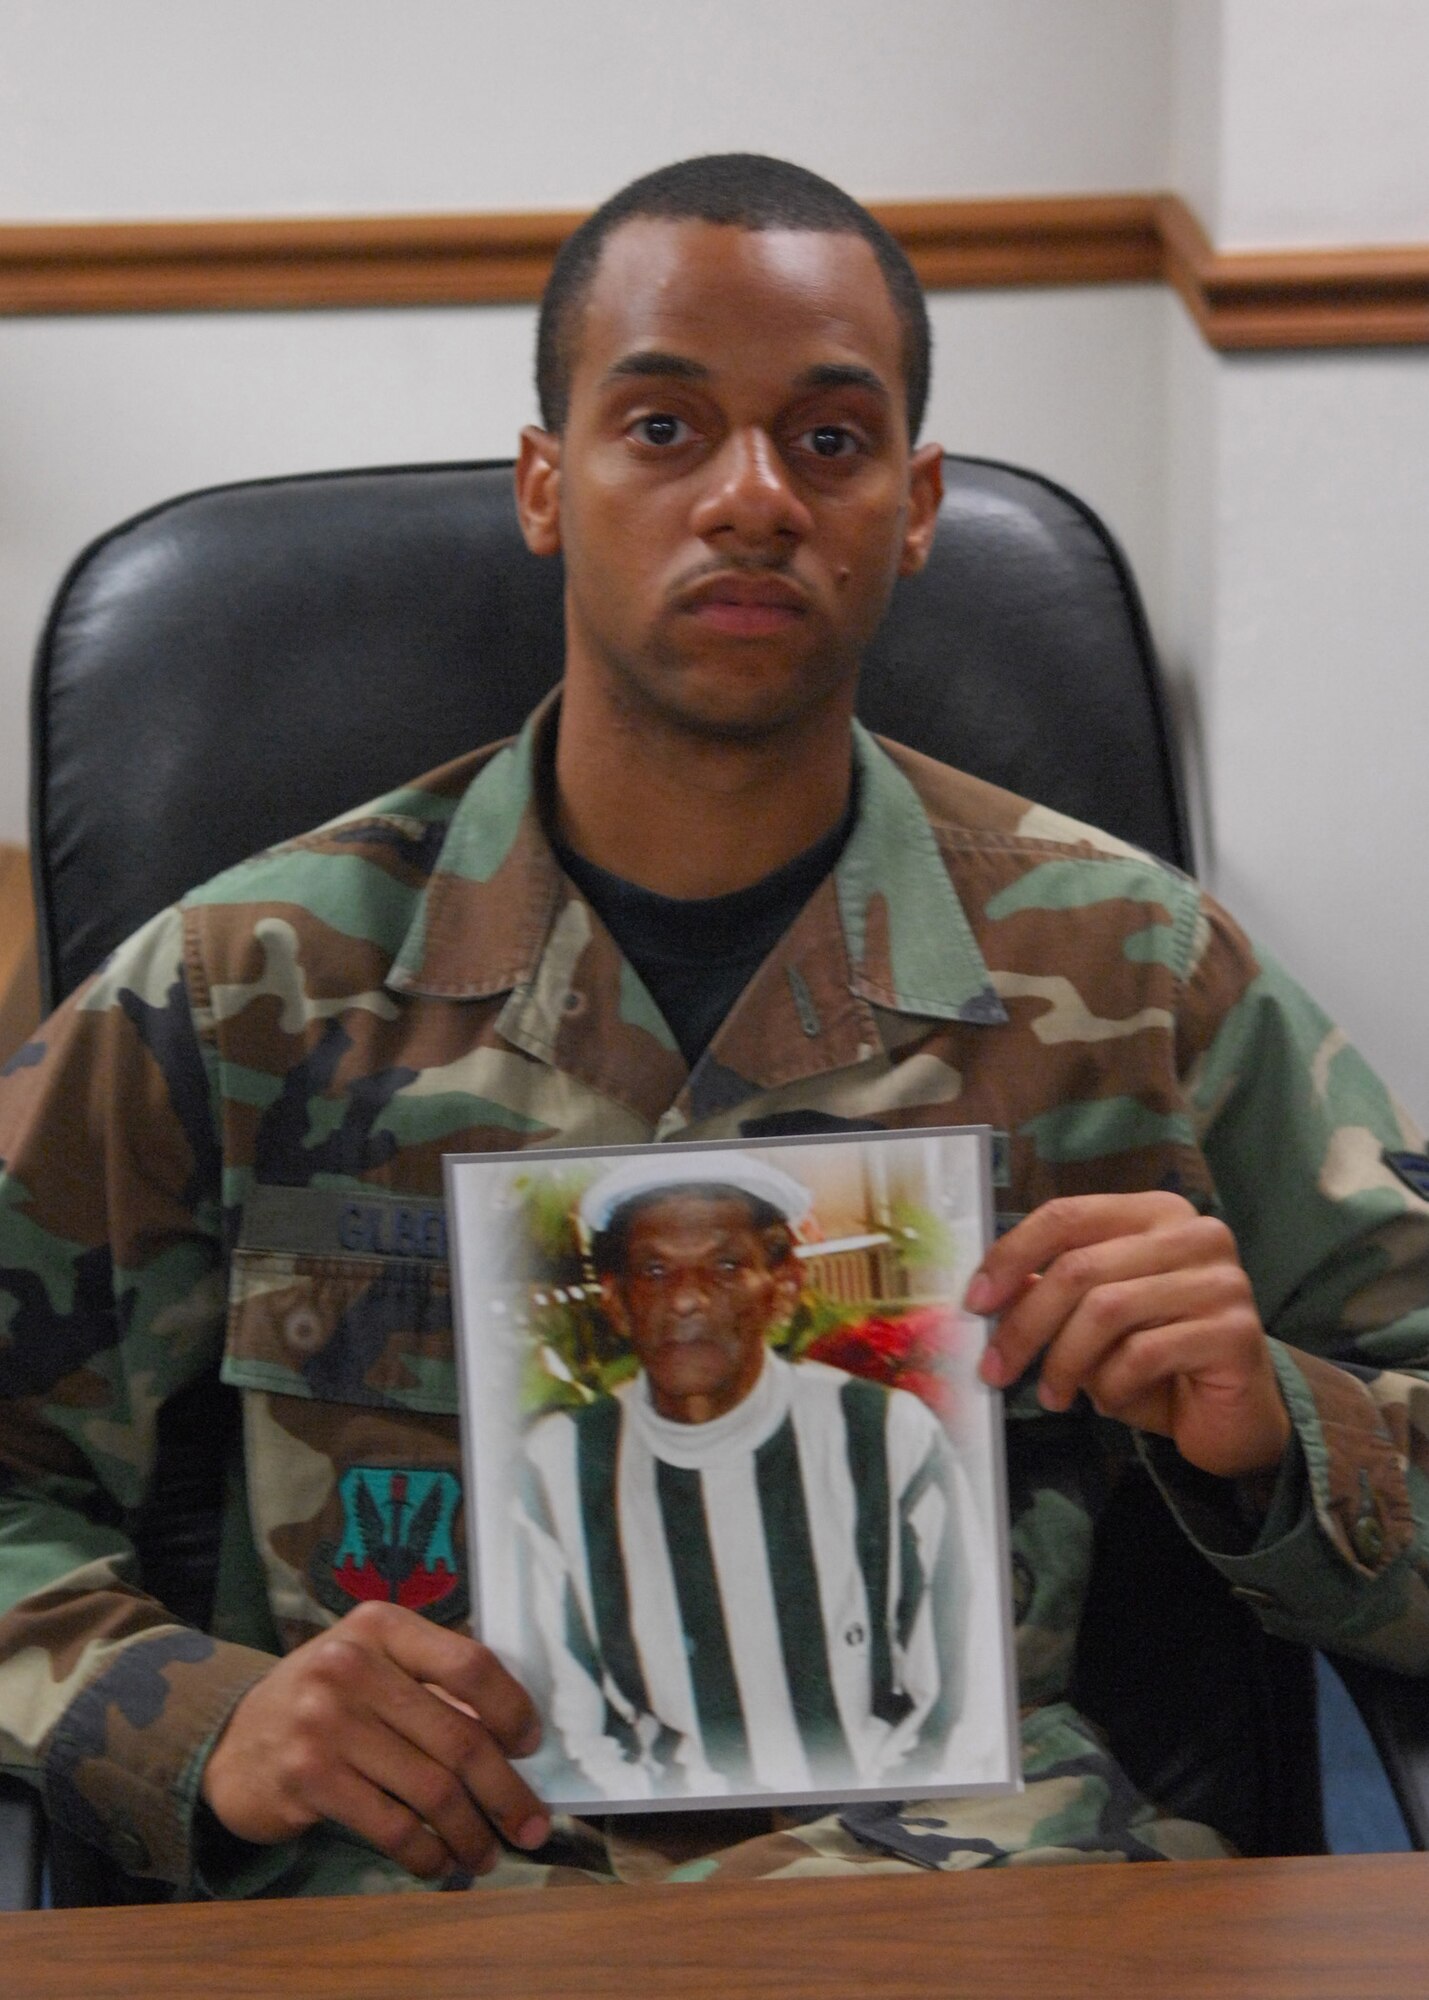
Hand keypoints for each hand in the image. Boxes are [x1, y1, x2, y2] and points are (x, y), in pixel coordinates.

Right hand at [201, 1600, 549, 1879]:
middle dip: (507, 1792)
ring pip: (432, 1790)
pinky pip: (392, 1826)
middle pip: (458, 1737)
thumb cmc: (325, 1703)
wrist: (233, 1741)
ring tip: (486, 1854)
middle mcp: (351, 1665)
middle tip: (532, 1827)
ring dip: (471, 1833)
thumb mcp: (372, 1668)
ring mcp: (325, 1721)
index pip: (470, 1663)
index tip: (530, 1747)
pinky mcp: (308, 1777)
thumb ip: (431, 1687)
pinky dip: (427, 1853)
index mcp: (381, 1626)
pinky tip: (438, 1863)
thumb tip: (515, 1743)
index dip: (512, 1709)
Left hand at [967, 1193, 1290, 1480]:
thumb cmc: (1156, 1361)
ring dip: (1065, 1361)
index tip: (976, 1302)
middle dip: (1025, 1323)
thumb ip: (1049, 1291)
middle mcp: (1194, 1234)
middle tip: (995, 1368)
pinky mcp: (1235, 1332)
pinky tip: (1110, 1402)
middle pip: (1080, 1266)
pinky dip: (1111, 1385)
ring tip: (1052, 1394)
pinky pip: (1144, 1354)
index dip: (1012, 1255)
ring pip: (1107, 1309)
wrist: (1233, 1416)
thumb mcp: (1092, 1320)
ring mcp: (1221, 1280)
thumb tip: (986, 1289)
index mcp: (1153, 1214)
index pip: (1067, 1215)